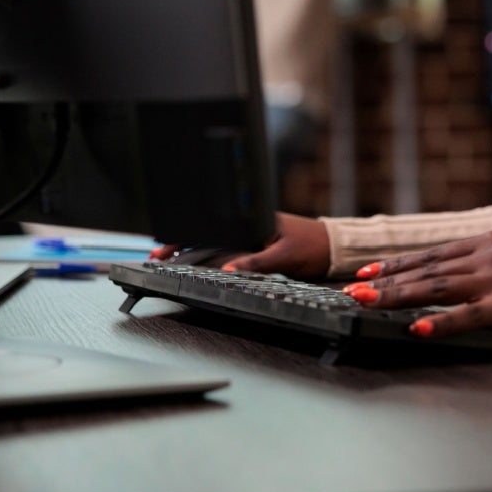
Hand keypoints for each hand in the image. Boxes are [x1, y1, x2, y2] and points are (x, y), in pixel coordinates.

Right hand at [151, 213, 330, 279]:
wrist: (334, 247)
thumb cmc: (313, 247)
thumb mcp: (284, 257)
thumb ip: (255, 263)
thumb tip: (228, 271)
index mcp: (254, 219)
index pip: (214, 226)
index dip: (187, 235)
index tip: (168, 246)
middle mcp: (249, 223)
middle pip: (208, 231)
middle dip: (180, 241)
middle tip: (157, 254)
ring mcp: (251, 233)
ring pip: (213, 240)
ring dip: (190, 247)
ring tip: (166, 256)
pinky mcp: (255, 243)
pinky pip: (226, 247)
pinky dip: (207, 253)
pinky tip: (191, 258)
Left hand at [344, 232, 491, 351]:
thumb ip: (477, 266)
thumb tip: (438, 278)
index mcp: (487, 242)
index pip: (431, 253)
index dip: (396, 263)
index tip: (367, 272)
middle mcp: (489, 255)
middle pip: (428, 270)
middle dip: (387, 281)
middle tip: (355, 290)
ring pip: (438, 288)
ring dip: (399, 297)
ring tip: (371, 303)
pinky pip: (466, 315)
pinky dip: (438, 323)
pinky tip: (416, 328)